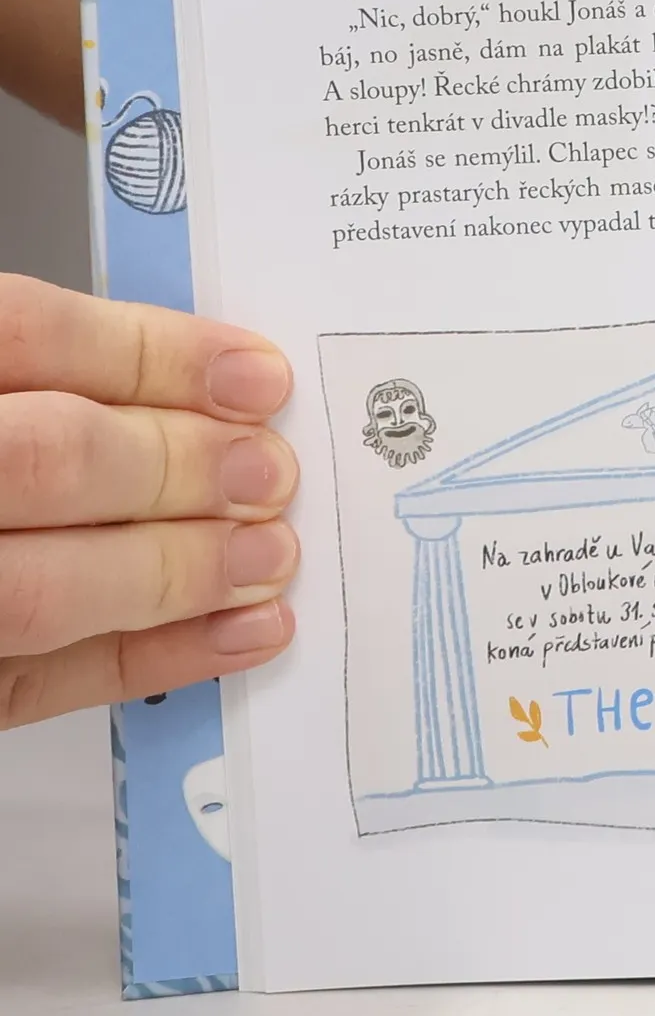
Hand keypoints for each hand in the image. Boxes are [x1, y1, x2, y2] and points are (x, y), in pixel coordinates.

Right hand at [0, 275, 298, 727]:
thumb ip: (43, 369)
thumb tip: (207, 382)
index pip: (20, 333)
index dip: (150, 353)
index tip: (254, 374)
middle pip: (45, 457)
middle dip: (178, 464)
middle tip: (268, 470)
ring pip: (40, 588)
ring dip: (177, 568)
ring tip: (268, 552)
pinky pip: (38, 683)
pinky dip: (152, 657)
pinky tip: (241, 633)